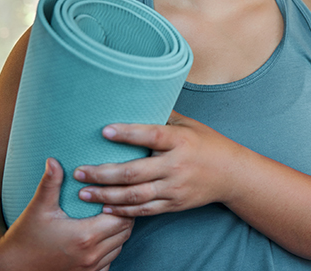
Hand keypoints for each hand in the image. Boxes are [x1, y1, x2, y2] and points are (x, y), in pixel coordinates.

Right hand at [0, 158, 133, 270]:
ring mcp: (90, 268)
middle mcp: (91, 255)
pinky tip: (100, 238)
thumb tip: (53, 160)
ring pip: (120, 247)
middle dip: (124, 215)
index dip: (123, 204)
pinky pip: (110, 261)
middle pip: (125, 232)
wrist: (11, 267)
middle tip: (115, 201)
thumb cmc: (24, 237)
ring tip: (109, 216)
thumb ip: (50, 183)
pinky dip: (110, 249)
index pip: (121, 217)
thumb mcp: (38, 208)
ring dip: (118, 232)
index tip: (115, 193)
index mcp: (85, 236)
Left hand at [74, 112, 241, 216]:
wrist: (232, 174)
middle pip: (134, 172)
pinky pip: (145, 210)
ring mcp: (175, 188)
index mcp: (180, 141)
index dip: (128, 134)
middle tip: (78, 170)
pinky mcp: (174, 204)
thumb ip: (162, 117)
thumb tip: (132, 99)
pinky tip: (104, 207)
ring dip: (106, 195)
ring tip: (83, 192)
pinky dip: (123, 211)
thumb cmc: (207, 143)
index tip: (104, 130)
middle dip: (102, 173)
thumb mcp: (189, 125)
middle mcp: (177, 165)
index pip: (152, 136)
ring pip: (135, 195)